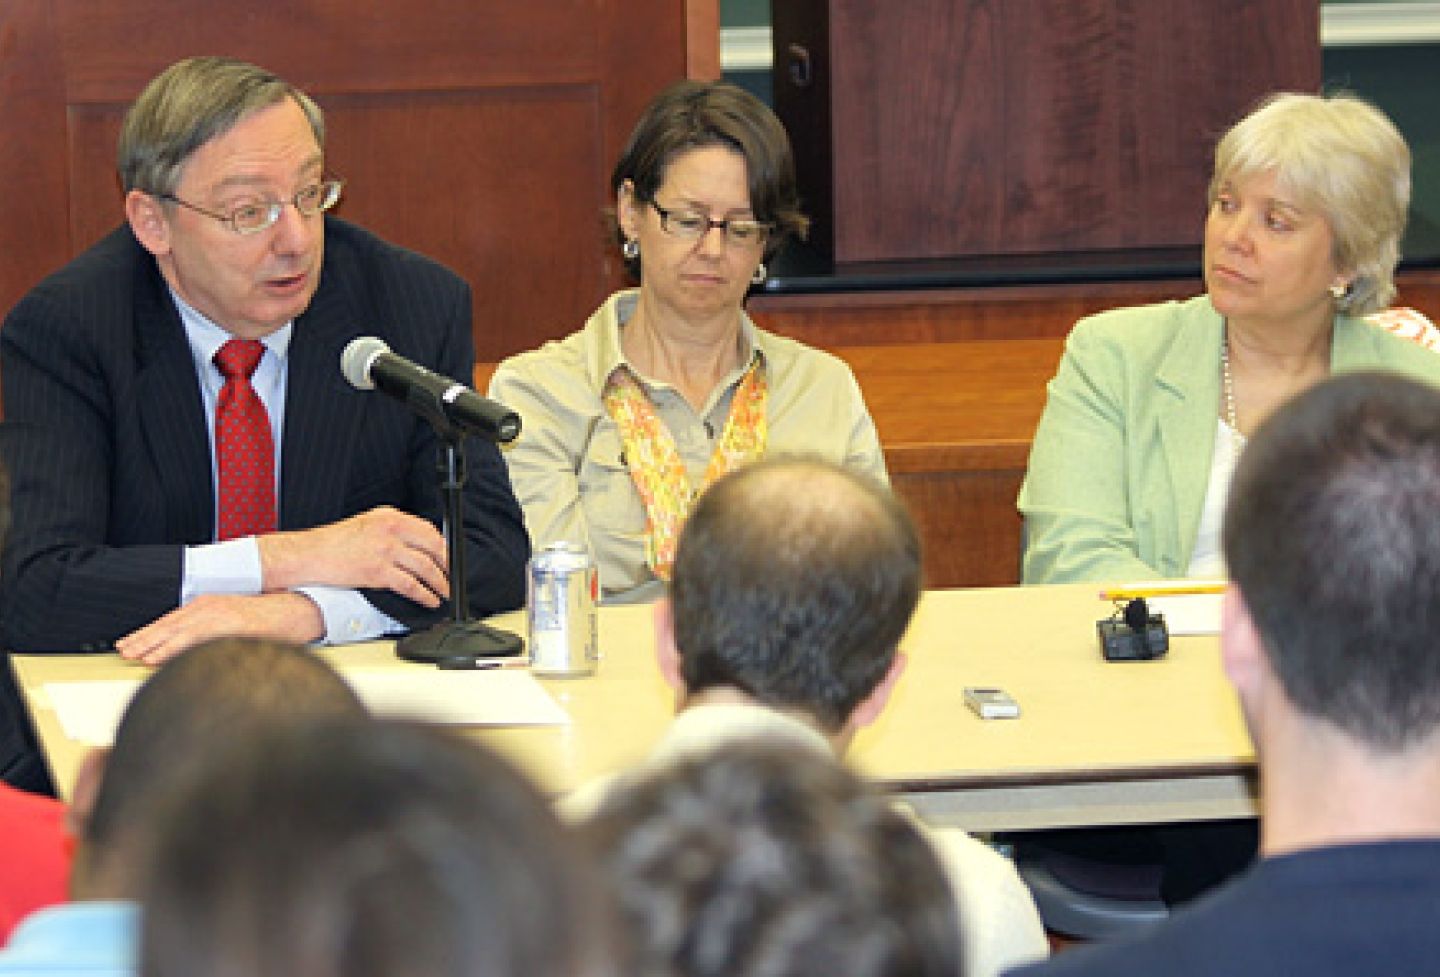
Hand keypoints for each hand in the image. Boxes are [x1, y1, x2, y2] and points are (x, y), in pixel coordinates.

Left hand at [115, 592, 324, 665]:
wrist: (299, 610)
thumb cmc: (272, 620)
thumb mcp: (236, 621)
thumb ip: (214, 632)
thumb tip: (195, 651)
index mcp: (208, 606)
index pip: (171, 621)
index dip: (148, 633)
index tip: (130, 644)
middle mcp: (209, 607)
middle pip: (167, 624)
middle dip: (142, 638)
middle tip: (122, 650)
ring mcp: (218, 615)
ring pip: (176, 631)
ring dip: (151, 644)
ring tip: (132, 655)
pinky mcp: (228, 625)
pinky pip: (194, 640)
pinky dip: (172, 649)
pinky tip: (157, 658)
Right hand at [258, 506, 448, 607]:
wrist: (309, 555)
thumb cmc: (334, 543)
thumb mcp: (367, 524)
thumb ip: (392, 530)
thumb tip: (415, 544)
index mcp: (389, 516)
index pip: (428, 530)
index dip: (442, 547)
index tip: (448, 558)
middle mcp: (390, 530)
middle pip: (432, 548)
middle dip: (446, 566)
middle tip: (452, 577)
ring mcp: (385, 551)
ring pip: (425, 568)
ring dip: (439, 583)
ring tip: (445, 592)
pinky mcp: (378, 572)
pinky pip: (411, 585)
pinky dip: (424, 595)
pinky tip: (429, 600)